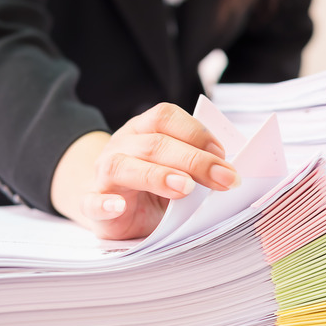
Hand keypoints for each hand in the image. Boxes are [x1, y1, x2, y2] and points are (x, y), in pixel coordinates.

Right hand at [51, 103, 239, 239]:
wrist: (112, 208)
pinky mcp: (91, 203)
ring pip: (124, 166)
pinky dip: (104, 203)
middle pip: (155, 144)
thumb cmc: (153, 189)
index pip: (165, 117)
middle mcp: (122, 145)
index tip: (224, 154)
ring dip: (157, 175)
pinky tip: (118, 206)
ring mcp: (103, 174)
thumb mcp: (177, 172)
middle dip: (195, 160)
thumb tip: (233, 175)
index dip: (196, 132)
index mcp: (143, 130)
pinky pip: (93, 201)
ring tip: (185, 188)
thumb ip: (198, 170)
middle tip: (225, 179)